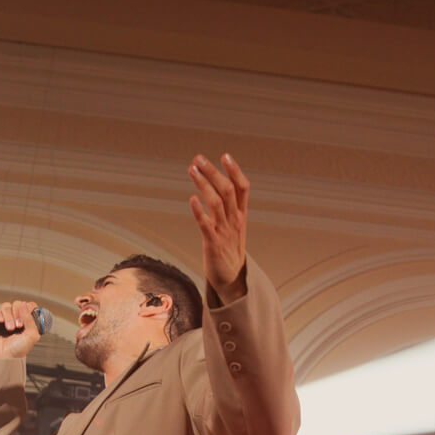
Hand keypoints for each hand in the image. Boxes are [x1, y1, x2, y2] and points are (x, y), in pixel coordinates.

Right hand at [0, 300, 41, 361]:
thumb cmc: (17, 351)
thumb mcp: (31, 336)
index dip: (28, 308)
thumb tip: (25, 305)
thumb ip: (31, 320)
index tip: (27, 315)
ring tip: (9, 328)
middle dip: (17, 313)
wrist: (2, 358)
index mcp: (27, 322)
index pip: (29, 306)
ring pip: (5, 306)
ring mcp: (4, 319)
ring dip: (8, 316)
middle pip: (17, 304)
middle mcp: (16, 319)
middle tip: (18, 325)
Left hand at [188, 152, 248, 299]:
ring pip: (216, 203)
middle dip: (212, 172)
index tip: (224, 155)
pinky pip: (206, 225)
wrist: (231, 279)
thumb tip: (218, 185)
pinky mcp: (213, 243)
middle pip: (227, 190)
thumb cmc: (229, 249)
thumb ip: (229, 206)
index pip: (242, 188)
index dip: (235, 171)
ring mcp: (224, 231)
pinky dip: (199, 211)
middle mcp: (234, 220)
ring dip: (203, 184)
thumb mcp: (235, 225)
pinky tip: (192, 199)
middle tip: (198, 158)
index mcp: (241, 215)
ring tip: (191, 170)